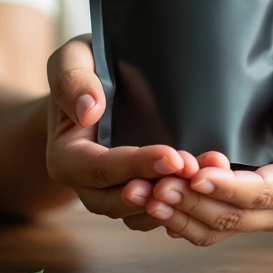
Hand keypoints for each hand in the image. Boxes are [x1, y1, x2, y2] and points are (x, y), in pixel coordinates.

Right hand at [45, 34, 198, 228]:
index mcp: (66, 157)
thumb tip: (89, 110)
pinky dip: (180, 204)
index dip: (137, 166)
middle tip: (194, 171)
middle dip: (160, 190)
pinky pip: (155, 210)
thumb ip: (72, 81)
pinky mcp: (136, 191)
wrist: (91, 85)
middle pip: (121, 200)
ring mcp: (111, 192)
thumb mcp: (70, 60)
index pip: (101, 169)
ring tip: (205, 179)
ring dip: (174, 202)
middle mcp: (86, 184)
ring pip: (141, 213)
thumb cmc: (83, 68)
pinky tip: (206, 186)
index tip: (172, 157)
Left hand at [138, 44, 272, 245]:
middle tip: (152, 184)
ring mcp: (259, 211)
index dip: (227, 188)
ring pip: (212, 227)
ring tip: (140, 193)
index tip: (196, 173)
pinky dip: (176, 215)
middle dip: (189, 203)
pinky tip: (148, 199)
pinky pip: (204, 222)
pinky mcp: (235, 205)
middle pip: (231, 216)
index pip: (262, 193)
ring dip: (175, 215)